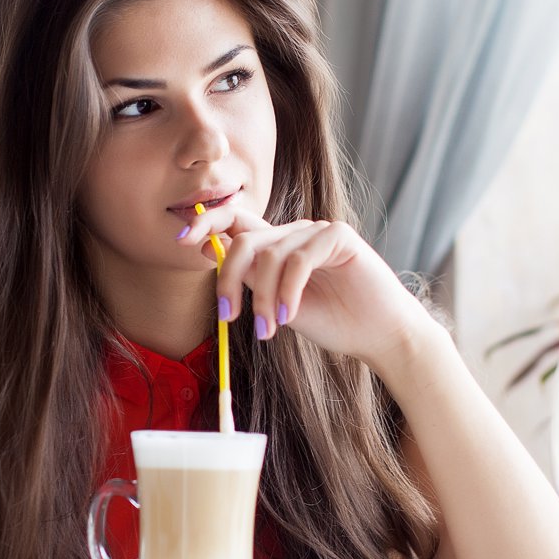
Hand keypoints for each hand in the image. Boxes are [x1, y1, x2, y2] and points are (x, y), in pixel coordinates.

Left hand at [174, 206, 435, 373]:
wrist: (377, 336)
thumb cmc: (333, 322)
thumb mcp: (276, 304)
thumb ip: (249, 279)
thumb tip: (209, 251)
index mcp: (277, 246)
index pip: (234, 222)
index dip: (205, 223)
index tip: (182, 241)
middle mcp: (294, 233)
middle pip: (243, 238)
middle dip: (227, 278)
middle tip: (226, 315)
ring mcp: (317, 231)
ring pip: (269, 254)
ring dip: (262, 297)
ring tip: (267, 329)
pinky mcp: (338, 237)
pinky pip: (298, 259)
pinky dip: (287, 291)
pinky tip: (288, 316)